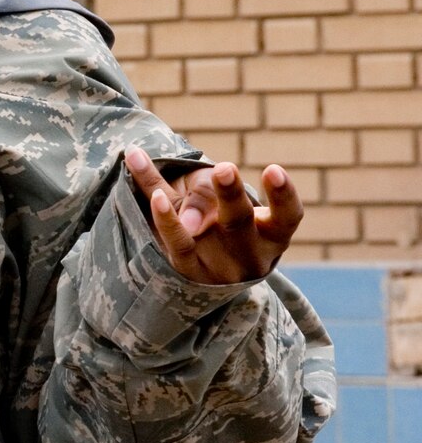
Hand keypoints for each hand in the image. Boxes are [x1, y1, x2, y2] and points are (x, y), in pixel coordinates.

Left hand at [125, 148, 303, 284]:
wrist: (202, 270)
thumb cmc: (219, 221)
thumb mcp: (219, 200)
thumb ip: (203, 192)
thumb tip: (178, 206)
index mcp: (271, 232)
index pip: (287, 217)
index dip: (283, 196)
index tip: (273, 170)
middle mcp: (250, 252)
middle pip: (240, 220)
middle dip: (230, 194)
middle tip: (224, 169)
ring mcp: (219, 267)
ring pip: (199, 234)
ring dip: (186, 209)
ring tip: (168, 189)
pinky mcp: (190, 273)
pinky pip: (177, 246)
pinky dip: (164, 221)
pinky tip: (155, 199)